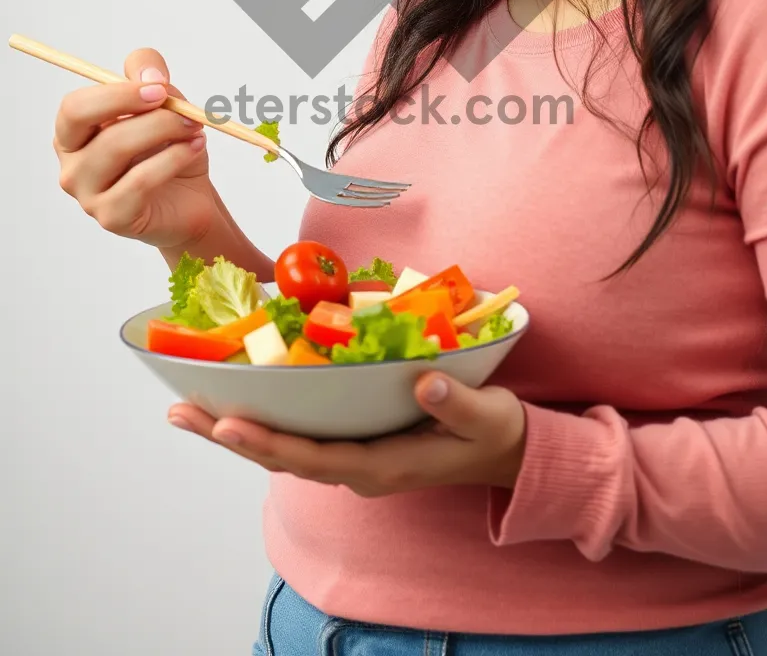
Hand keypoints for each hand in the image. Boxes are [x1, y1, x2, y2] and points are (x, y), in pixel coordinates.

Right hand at [53, 46, 219, 249]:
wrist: (190, 200)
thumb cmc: (168, 150)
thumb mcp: (164, 105)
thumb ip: (150, 78)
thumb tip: (150, 76)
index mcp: (74, 135)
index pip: (75, 106)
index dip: (115, 92)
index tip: (157, 87)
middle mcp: (72, 165)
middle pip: (82, 120)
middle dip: (131, 103)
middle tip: (175, 103)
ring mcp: (88, 195)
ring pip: (116, 147)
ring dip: (165, 129)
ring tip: (195, 127)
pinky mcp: (112, 217)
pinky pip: (140, 180)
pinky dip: (174, 157)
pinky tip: (194, 149)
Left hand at [166, 372, 526, 494]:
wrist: (506, 452)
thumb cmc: (496, 432)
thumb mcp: (488, 417)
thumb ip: (459, 404)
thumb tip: (428, 382)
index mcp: (384, 466)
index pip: (314, 458)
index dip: (268, 443)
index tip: (226, 424)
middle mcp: (358, 468)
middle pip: (282, 456)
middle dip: (228, 436)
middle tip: (177, 413)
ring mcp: (353, 457)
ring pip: (283, 448)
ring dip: (235, 430)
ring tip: (186, 409)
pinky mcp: (353, 442)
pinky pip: (298, 436)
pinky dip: (263, 421)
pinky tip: (236, 401)